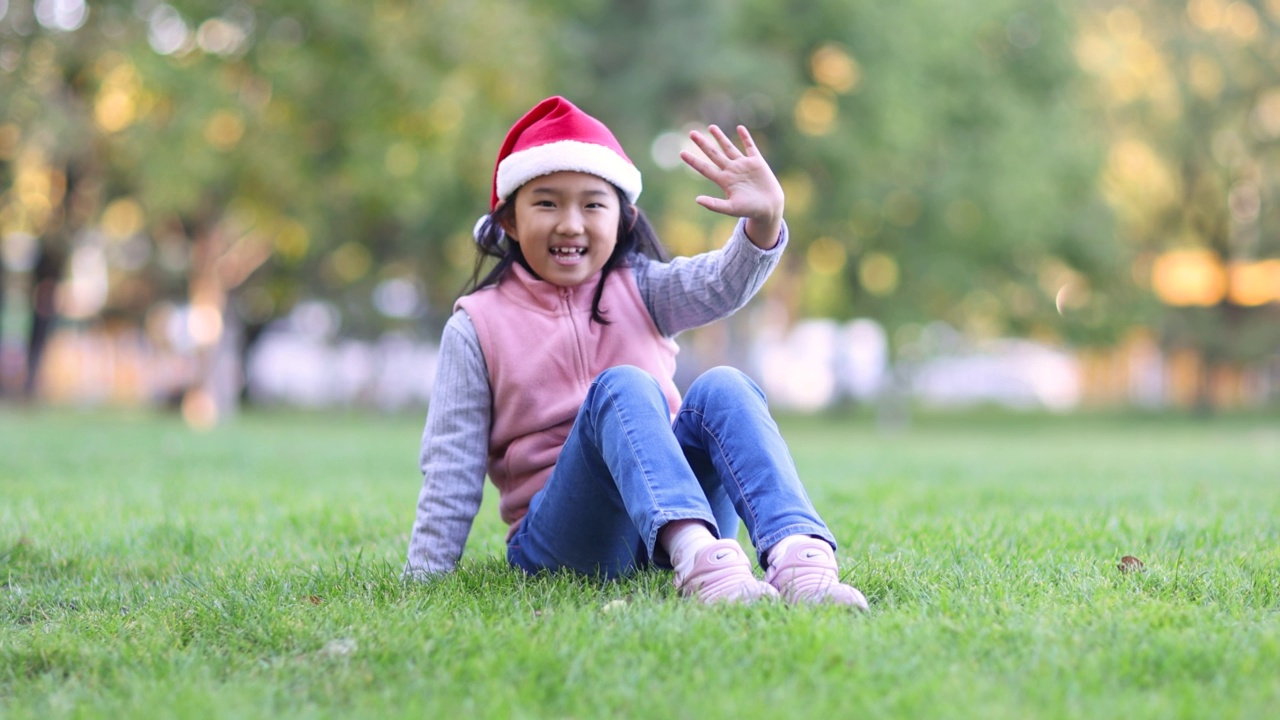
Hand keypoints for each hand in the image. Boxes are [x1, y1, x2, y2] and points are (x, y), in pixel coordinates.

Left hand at [680, 124, 784, 248]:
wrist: (769, 208)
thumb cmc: (749, 210)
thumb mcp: (730, 208)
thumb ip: (714, 204)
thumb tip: (697, 200)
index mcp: (724, 181)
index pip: (705, 168)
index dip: (693, 161)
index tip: (681, 153)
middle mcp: (731, 170)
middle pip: (714, 154)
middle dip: (703, 144)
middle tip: (691, 133)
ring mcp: (743, 165)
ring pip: (729, 148)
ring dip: (720, 137)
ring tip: (711, 127)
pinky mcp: (757, 162)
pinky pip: (750, 147)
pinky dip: (746, 137)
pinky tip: (740, 128)